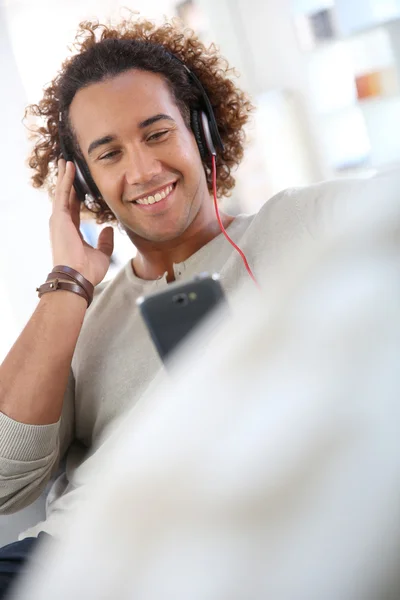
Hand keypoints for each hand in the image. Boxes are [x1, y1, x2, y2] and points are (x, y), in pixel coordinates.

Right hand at [49, 159, 113, 285]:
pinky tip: (68, 166)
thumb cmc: (88, 271)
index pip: (74, 210)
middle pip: (66, 198)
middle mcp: (63, 224)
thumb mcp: (102, 253)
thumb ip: (105, 241)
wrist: (78, 276)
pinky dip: (65, 179)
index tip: (81, 187)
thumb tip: (109, 229)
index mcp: (72, 232)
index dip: (77, 197)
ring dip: (64, 176)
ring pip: (62, 192)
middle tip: (68, 167)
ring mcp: (59, 220)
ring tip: (66, 161)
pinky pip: (63, 193)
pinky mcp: (59, 216)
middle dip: (68, 182)